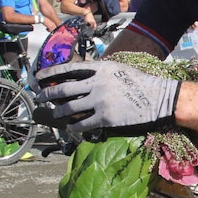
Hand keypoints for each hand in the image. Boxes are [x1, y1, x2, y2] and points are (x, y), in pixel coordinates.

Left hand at [35, 60, 180, 132]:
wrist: (159, 98)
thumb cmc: (141, 83)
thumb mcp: (118, 70)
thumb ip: (99, 72)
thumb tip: (82, 76)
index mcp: (99, 69)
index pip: (68, 68)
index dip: (50, 72)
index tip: (38, 77)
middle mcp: (96, 83)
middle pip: (63, 89)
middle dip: (47, 94)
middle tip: (40, 98)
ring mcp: (99, 101)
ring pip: (69, 108)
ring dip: (58, 113)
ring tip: (54, 114)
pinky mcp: (105, 118)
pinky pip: (82, 124)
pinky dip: (73, 127)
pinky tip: (70, 128)